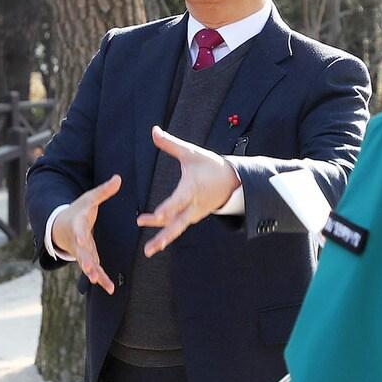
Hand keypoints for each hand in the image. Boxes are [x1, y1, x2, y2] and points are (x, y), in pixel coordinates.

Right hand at [52, 174, 121, 293]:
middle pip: (81, 251)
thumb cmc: (77, 210)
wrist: (60, 225)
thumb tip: (119, 178)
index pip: (79, 229)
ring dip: (93, 273)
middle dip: (84, 260)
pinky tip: (110, 289)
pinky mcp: (88, 259)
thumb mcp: (89, 198)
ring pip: (87, 264)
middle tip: (89, 268)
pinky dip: (102, 280)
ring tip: (98, 282)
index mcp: (78, 224)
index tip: (81, 240)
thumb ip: (104, 191)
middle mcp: (78, 241)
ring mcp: (82, 252)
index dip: (80, 235)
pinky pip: (95, 271)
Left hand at [137, 126, 239, 257]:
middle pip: (177, 223)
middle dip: (163, 236)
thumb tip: (153, 130)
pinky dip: (169, 234)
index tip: (157, 215)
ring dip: (163, 238)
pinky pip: (180, 226)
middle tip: (151, 248)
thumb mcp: (191, 153)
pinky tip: (157, 242)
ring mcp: (195, 213)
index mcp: (192, 188)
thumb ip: (170, 144)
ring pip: (177, 227)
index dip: (168, 207)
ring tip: (149, 250)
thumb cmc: (210, 165)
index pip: (178, 200)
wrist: (233, 181)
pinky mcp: (194, 216)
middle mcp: (193, 205)